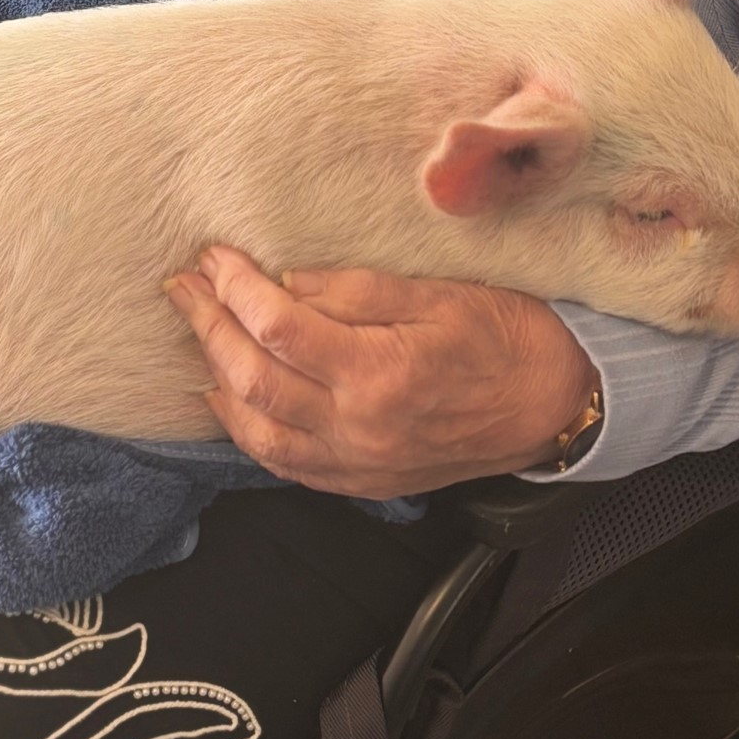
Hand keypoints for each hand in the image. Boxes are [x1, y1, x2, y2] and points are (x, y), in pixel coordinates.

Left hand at [165, 247, 600, 497]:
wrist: (555, 402)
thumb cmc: (507, 336)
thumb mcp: (439, 292)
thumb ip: (356, 289)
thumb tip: (285, 282)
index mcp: (381, 374)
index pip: (280, 330)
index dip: (236, 289)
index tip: (214, 256)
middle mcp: (361, 429)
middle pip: (253, 381)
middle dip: (208, 327)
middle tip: (183, 286)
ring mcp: (360, 464)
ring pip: (258, 433)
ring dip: (217, 382)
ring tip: (198, 336)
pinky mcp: (364, 482)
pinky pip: (287, 465)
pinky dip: (249, 432)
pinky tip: (234, 400)